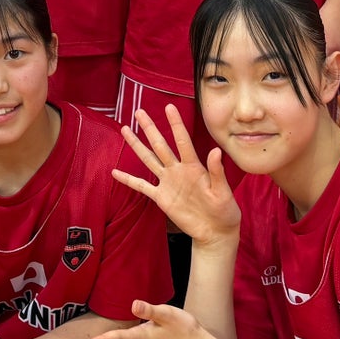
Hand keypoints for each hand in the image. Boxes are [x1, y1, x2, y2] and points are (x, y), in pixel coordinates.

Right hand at [114, 107, 241, 248]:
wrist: (214, 231)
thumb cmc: (224, 210)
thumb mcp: (223, 192)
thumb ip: (216, 172)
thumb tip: (216, 151)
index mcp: (193, 167)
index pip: (182, 141)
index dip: (176, 124)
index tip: (169, 107)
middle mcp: (178, 170)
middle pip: (160, 145)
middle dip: (150, 128)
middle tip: (139, 111)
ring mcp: (168, 183)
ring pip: (149, 159)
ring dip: (137, 145)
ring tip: (125, 129)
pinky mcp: (161, 197)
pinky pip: (141, 186)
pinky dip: (128, 179)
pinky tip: (115, 172)